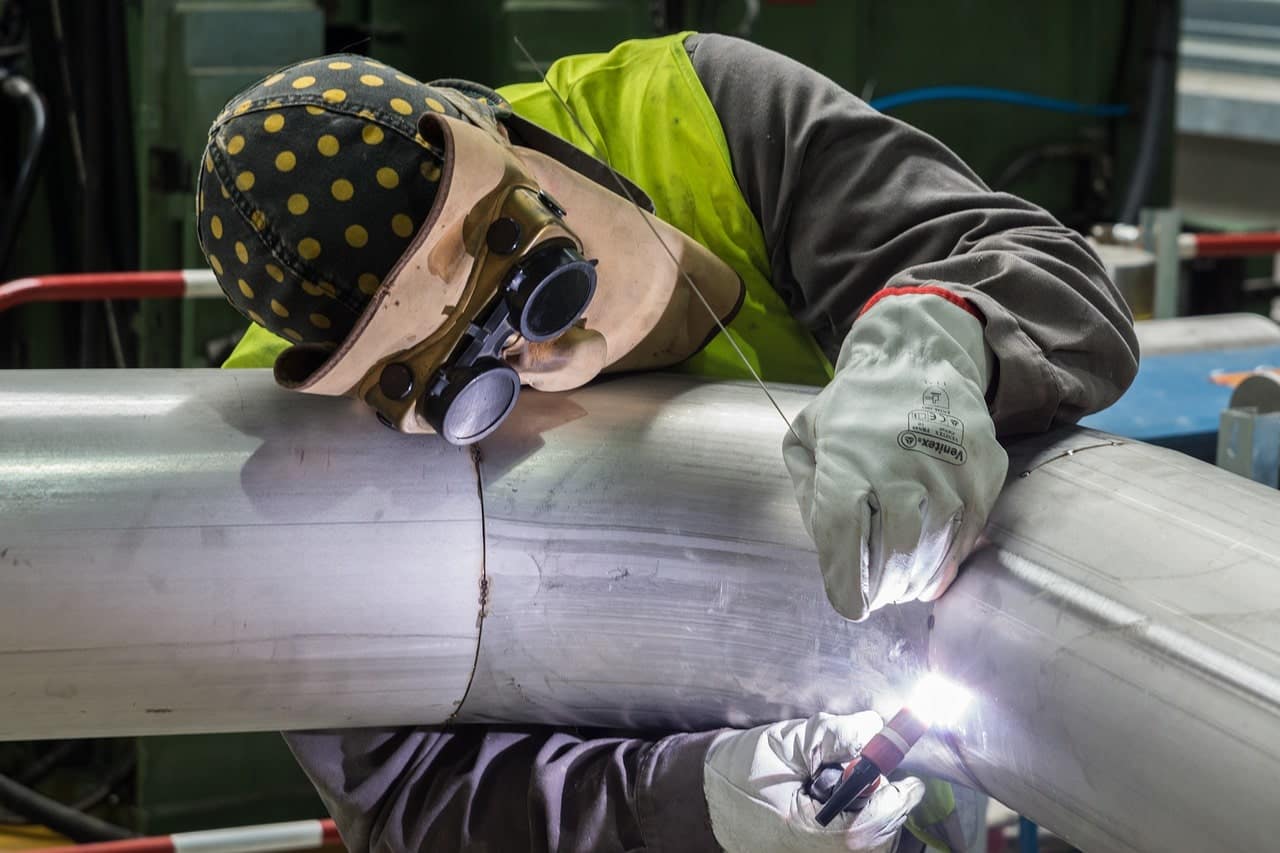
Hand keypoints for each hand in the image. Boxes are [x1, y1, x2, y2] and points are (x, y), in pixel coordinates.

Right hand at [703, 711, 923, 852]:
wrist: (704, 797)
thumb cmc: (738, 771)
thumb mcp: (786, 742)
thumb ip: (834, 735)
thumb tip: (875, 728)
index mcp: (813, 830)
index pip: (878, 819)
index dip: (898, 795)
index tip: (910, 778)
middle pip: (881, 832)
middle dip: (883, 799)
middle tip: (864, 772)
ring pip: (871, 840)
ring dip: (873, 810)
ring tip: (842, 786)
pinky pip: (855, 843)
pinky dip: (860, 821)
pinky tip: (838, 804)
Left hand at [783, 289, 1007, 620]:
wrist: (919, 358)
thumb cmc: (854, 408)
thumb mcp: (807, 435)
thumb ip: (806, 491)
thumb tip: (827, 546)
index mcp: (848, 456)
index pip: (843, 534)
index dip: (845, 581)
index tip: (849, 606)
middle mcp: (901, 463)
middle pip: (895, 552)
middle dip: (884, 587)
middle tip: (877, 596)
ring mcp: (949, 468)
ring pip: (935, 550)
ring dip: (916, 580)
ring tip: (903, 587)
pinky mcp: (983, 472)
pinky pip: (967, 535)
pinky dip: (948, 561)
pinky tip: (932, 567)